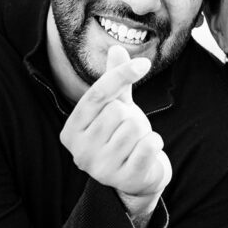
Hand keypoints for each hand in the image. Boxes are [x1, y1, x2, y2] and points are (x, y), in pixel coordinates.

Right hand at [60, 45, 172, 212]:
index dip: (121, 75)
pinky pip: (149, 145)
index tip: (144, 64)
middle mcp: (80, 152)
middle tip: (129, 131)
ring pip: (134, 128)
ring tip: (136, 143)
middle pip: (117, 112)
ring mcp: (101, 169)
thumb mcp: (115, 106)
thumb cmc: (121, 136)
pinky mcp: (124, 180)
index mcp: (71, 131)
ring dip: (143, 131)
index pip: (96, 95)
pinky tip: (147, 152)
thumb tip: (116, 48)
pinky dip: (155, 142)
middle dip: (131, 116)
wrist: (137, 176)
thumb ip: (114, 81)